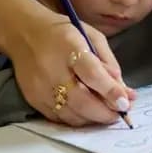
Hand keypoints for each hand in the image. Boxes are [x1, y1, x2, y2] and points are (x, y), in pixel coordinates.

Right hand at [10, 15, 132, 125]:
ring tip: (108, 114)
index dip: (111, 91)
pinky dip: (77, 119)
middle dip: (105, 112)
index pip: (92, 74)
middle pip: (81, 101)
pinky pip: (58, 118)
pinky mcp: (33, 99)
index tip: (126, 103)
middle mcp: (52, 71)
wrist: (25, 34)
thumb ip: (108, 62)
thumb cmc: (65, 33)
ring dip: (93, 119)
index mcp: (70, 48)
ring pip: (70, 114)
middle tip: (121, 113)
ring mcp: (40, 88)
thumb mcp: (93, 37)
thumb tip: (122, 89)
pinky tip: (88, 113)